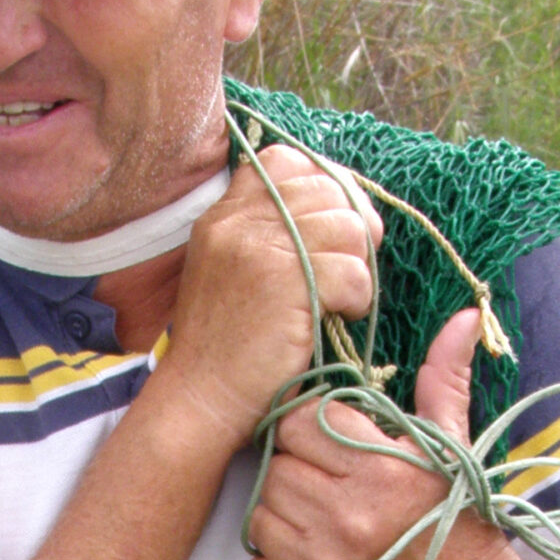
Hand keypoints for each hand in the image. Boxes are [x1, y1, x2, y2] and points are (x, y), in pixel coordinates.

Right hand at [159, 144, 382, 450]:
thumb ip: (266, 233)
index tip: (335, 228)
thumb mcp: (228, 271)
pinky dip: (358, 299)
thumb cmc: (225, 346)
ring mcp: (261, 248)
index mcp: (225, 214)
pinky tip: (338, 317)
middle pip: (329, 191)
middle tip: (347, 272)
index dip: (325, 186)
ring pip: (350, 228)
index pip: (288, 162)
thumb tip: (342, 211)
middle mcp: (240, 221)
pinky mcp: (286, 283)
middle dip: (352, 231)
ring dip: (358, 267)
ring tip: (339, 299)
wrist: (201, 397)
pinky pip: (354, 272)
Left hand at [244, 306, 509, 559]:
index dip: (308, 428)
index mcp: (382, 470)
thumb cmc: (465, 530)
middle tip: (326, 487)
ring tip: (319, 525)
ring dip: (281, 518)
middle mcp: (348, 516)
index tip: (328, 443)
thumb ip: (443, 383)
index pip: (299, 422)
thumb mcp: (455, 453)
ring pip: (259, 517)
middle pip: (275, 468)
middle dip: (295, 472)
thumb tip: (464, 317)